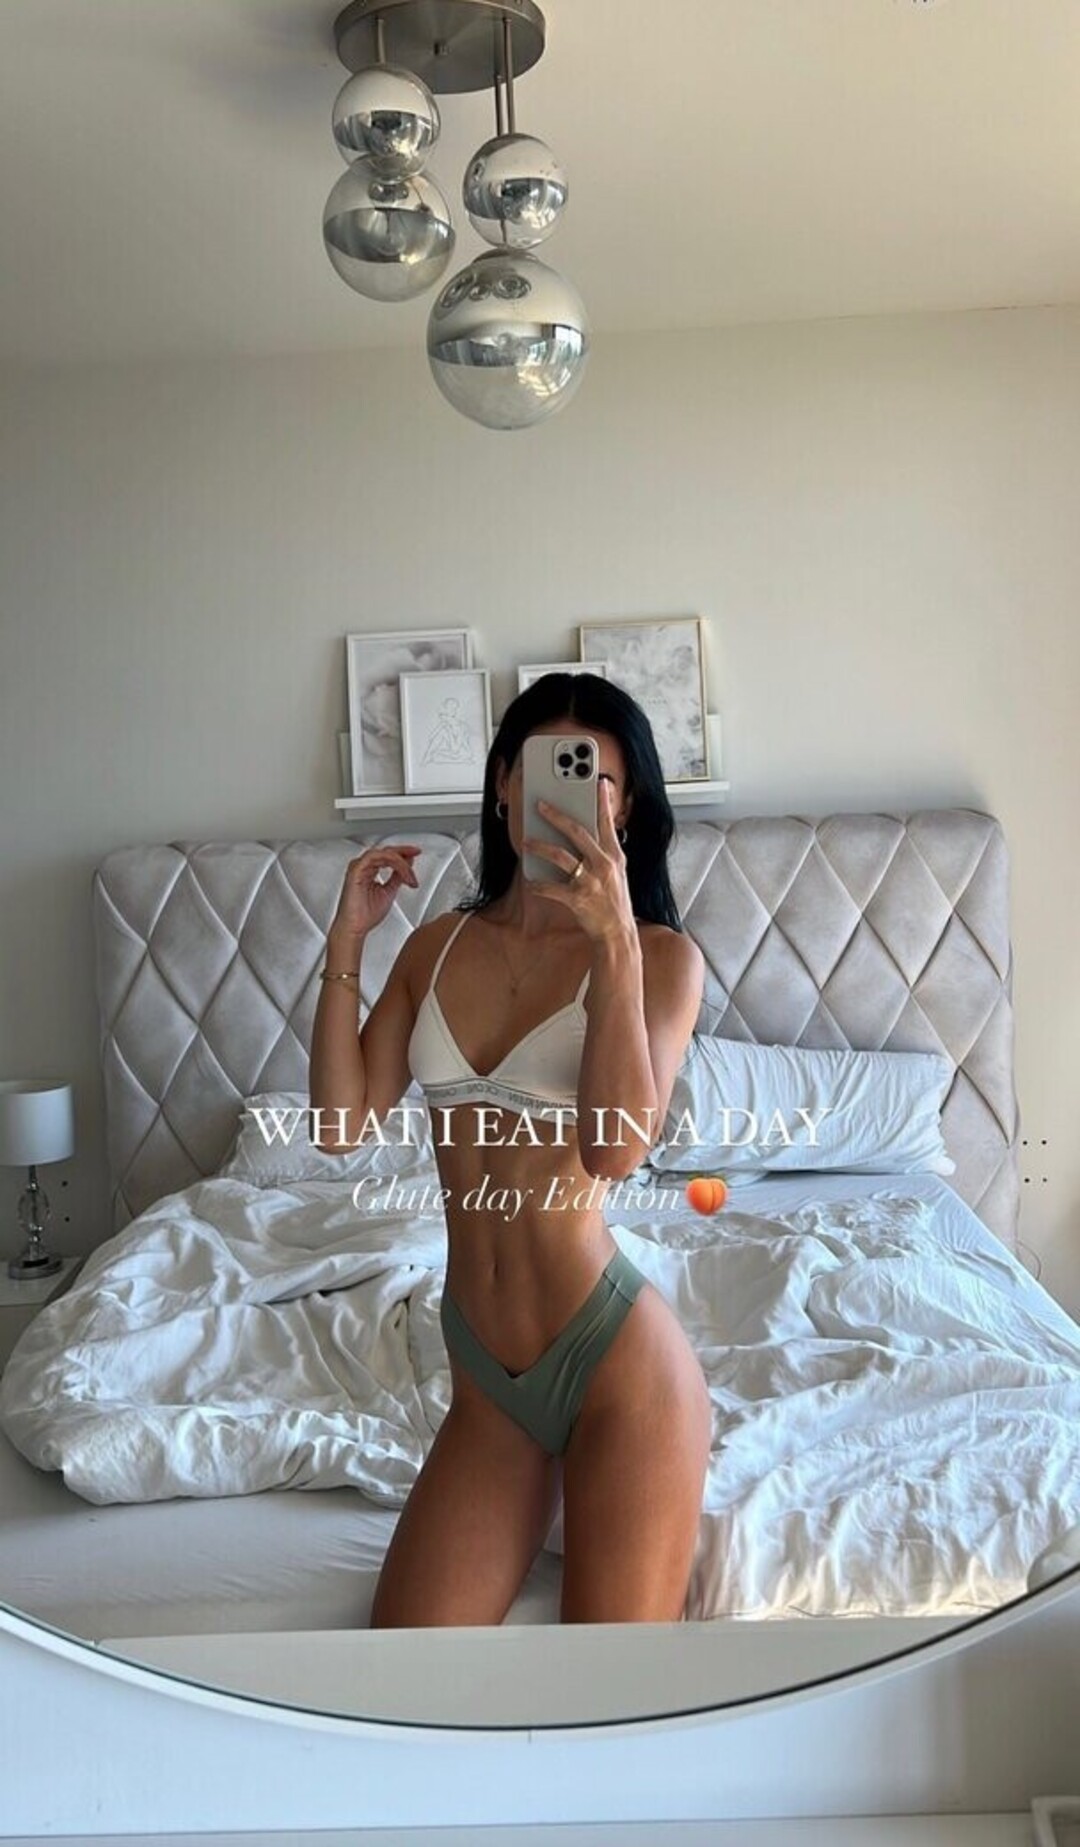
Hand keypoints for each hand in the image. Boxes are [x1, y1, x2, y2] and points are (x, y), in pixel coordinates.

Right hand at [329, 844, 420, 947]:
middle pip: (385, 851)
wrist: (354, 927)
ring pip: (383, 853)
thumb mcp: (390, 891)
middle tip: (415, 852)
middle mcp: (363, 867)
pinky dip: (391, 862)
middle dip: (403, 851)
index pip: (387, 855)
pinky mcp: (356, 870)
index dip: (402, 852)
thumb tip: (408, 864)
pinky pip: (376, 857)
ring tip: (409, 872)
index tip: (415, 852)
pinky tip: (400, 869)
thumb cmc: (366, 915)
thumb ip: (398, 876)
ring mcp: (359, 867)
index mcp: (369, 870)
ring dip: (400, 861)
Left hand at [522, 780, 634, 943]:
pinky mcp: (578, 899)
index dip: (602, 802)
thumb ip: (603, 851)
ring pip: (560, 856)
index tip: (598, 782)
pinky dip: (538, 884)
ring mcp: (591, 881)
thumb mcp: (616, 872)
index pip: (607, 823)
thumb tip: (583, 832)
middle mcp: (604, 865)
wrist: (617, 933)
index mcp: (615, 856)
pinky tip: (530, 881)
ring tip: (526, 842)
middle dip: (557, 816)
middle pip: (578, 832)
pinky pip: (552, 888)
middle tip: (541, 804)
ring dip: (540, 847)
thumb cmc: (613, 901)